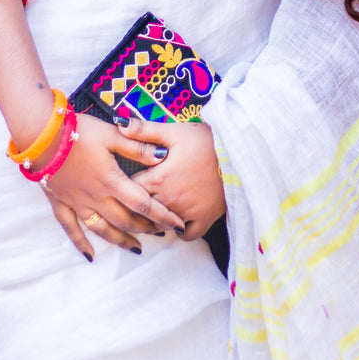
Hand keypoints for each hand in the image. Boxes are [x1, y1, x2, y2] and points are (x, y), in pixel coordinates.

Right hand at [40, 114, 184, 259]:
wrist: (41, 136)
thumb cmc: (78, 131)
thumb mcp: (112, 134)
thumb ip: (137, 146)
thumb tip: (163, 156)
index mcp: (111, 180)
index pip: (143, 203)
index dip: (162, 215)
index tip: (177, 224)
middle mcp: (96, 197)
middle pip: (125, 220)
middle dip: (146, 228)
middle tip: (162, 233)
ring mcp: (77, 203)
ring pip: (102, 229)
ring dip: (121, 240)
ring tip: (136, 248)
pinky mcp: (61, 203)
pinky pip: (71, 229)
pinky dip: (81, 244)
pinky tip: (90, 256)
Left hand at [127, 116, 225, 240]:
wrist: (239, 154)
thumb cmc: (206, 141)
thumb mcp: (175, 131)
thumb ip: (146, 130)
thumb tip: (119, 124)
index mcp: (159, 179)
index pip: (131, 190)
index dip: (127, 186)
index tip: (128, 181)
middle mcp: (169, 200)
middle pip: (144, 210)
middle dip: (140, 205)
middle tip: (140, 196)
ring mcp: (186, 213)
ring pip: (162, 224)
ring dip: (156, 218)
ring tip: (156, 208)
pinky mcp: (204, 220)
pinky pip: (186, 235)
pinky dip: (180, 230)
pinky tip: (178, 220)